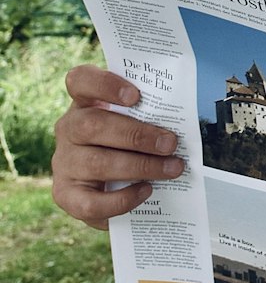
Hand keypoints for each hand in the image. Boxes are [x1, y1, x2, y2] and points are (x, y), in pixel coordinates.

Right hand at [52, 65, 184, 229]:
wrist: (104, 187)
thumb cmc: (126, 145)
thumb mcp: (133, 123)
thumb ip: (148, 117)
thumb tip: (184, 125)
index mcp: (85, 102)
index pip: (81, 80)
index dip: (105, 85)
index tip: (135, 95)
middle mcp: (69, 129)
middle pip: (93, 125)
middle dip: (137, 135)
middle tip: (170, 143)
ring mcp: (64, 162)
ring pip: (97, 163)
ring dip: (141, 166)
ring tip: (172, 168)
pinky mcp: (66, 195)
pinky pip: (92, 202)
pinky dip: (123, 199)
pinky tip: (146, 191)